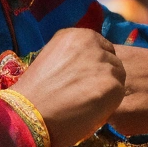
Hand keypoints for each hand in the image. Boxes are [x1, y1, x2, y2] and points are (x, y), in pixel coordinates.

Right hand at [17, 27, 125, 146]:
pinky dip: (109, 104)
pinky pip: (119, 93)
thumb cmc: (35, 92)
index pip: (101, 47)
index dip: (95, 66)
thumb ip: (73, 56)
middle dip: (103, 77)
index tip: (85, 79)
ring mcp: (103, 62)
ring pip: (118, 77)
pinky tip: (90, 110)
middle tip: (86, 94)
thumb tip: (89, 66)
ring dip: (107, 90)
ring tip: (86, 103)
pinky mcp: (112, 84)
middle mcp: (91, 42)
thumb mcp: (52, 58)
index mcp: (75, 34)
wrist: (28, 112)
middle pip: (112, 61)